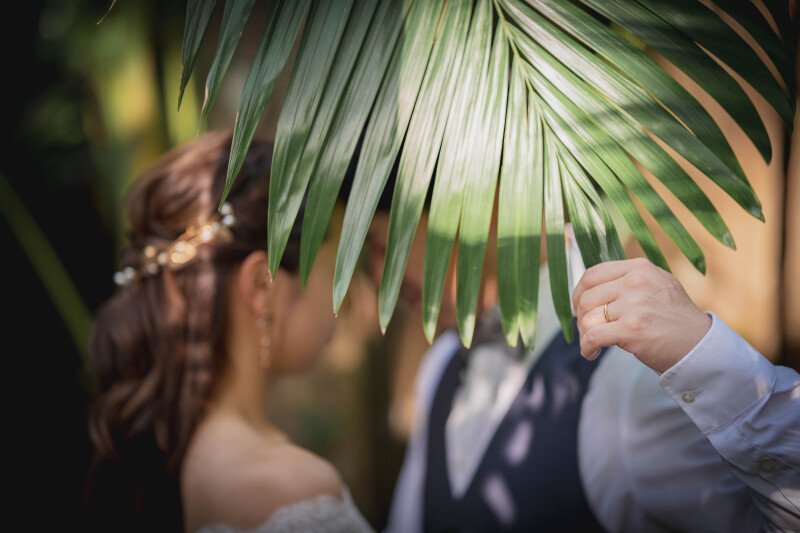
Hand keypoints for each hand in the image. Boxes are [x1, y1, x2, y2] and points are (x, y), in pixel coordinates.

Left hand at [572, 258, 711, 372]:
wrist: (698, 345)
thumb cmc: (674, 318)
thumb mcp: (657, 284)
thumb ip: (628, 279)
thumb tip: (591, 285)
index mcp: (639, 268)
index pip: (592, 274)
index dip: (578, 292)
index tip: (578, 306)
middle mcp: (635, 282)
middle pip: (586, 298)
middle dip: (581, 317)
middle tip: (586, 329)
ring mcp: (633, 306)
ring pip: (587, 318)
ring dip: (584, 335)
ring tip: (592, 344)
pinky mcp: (631, 330)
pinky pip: (592, 337)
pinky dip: (586, 347)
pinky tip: (591, 353)